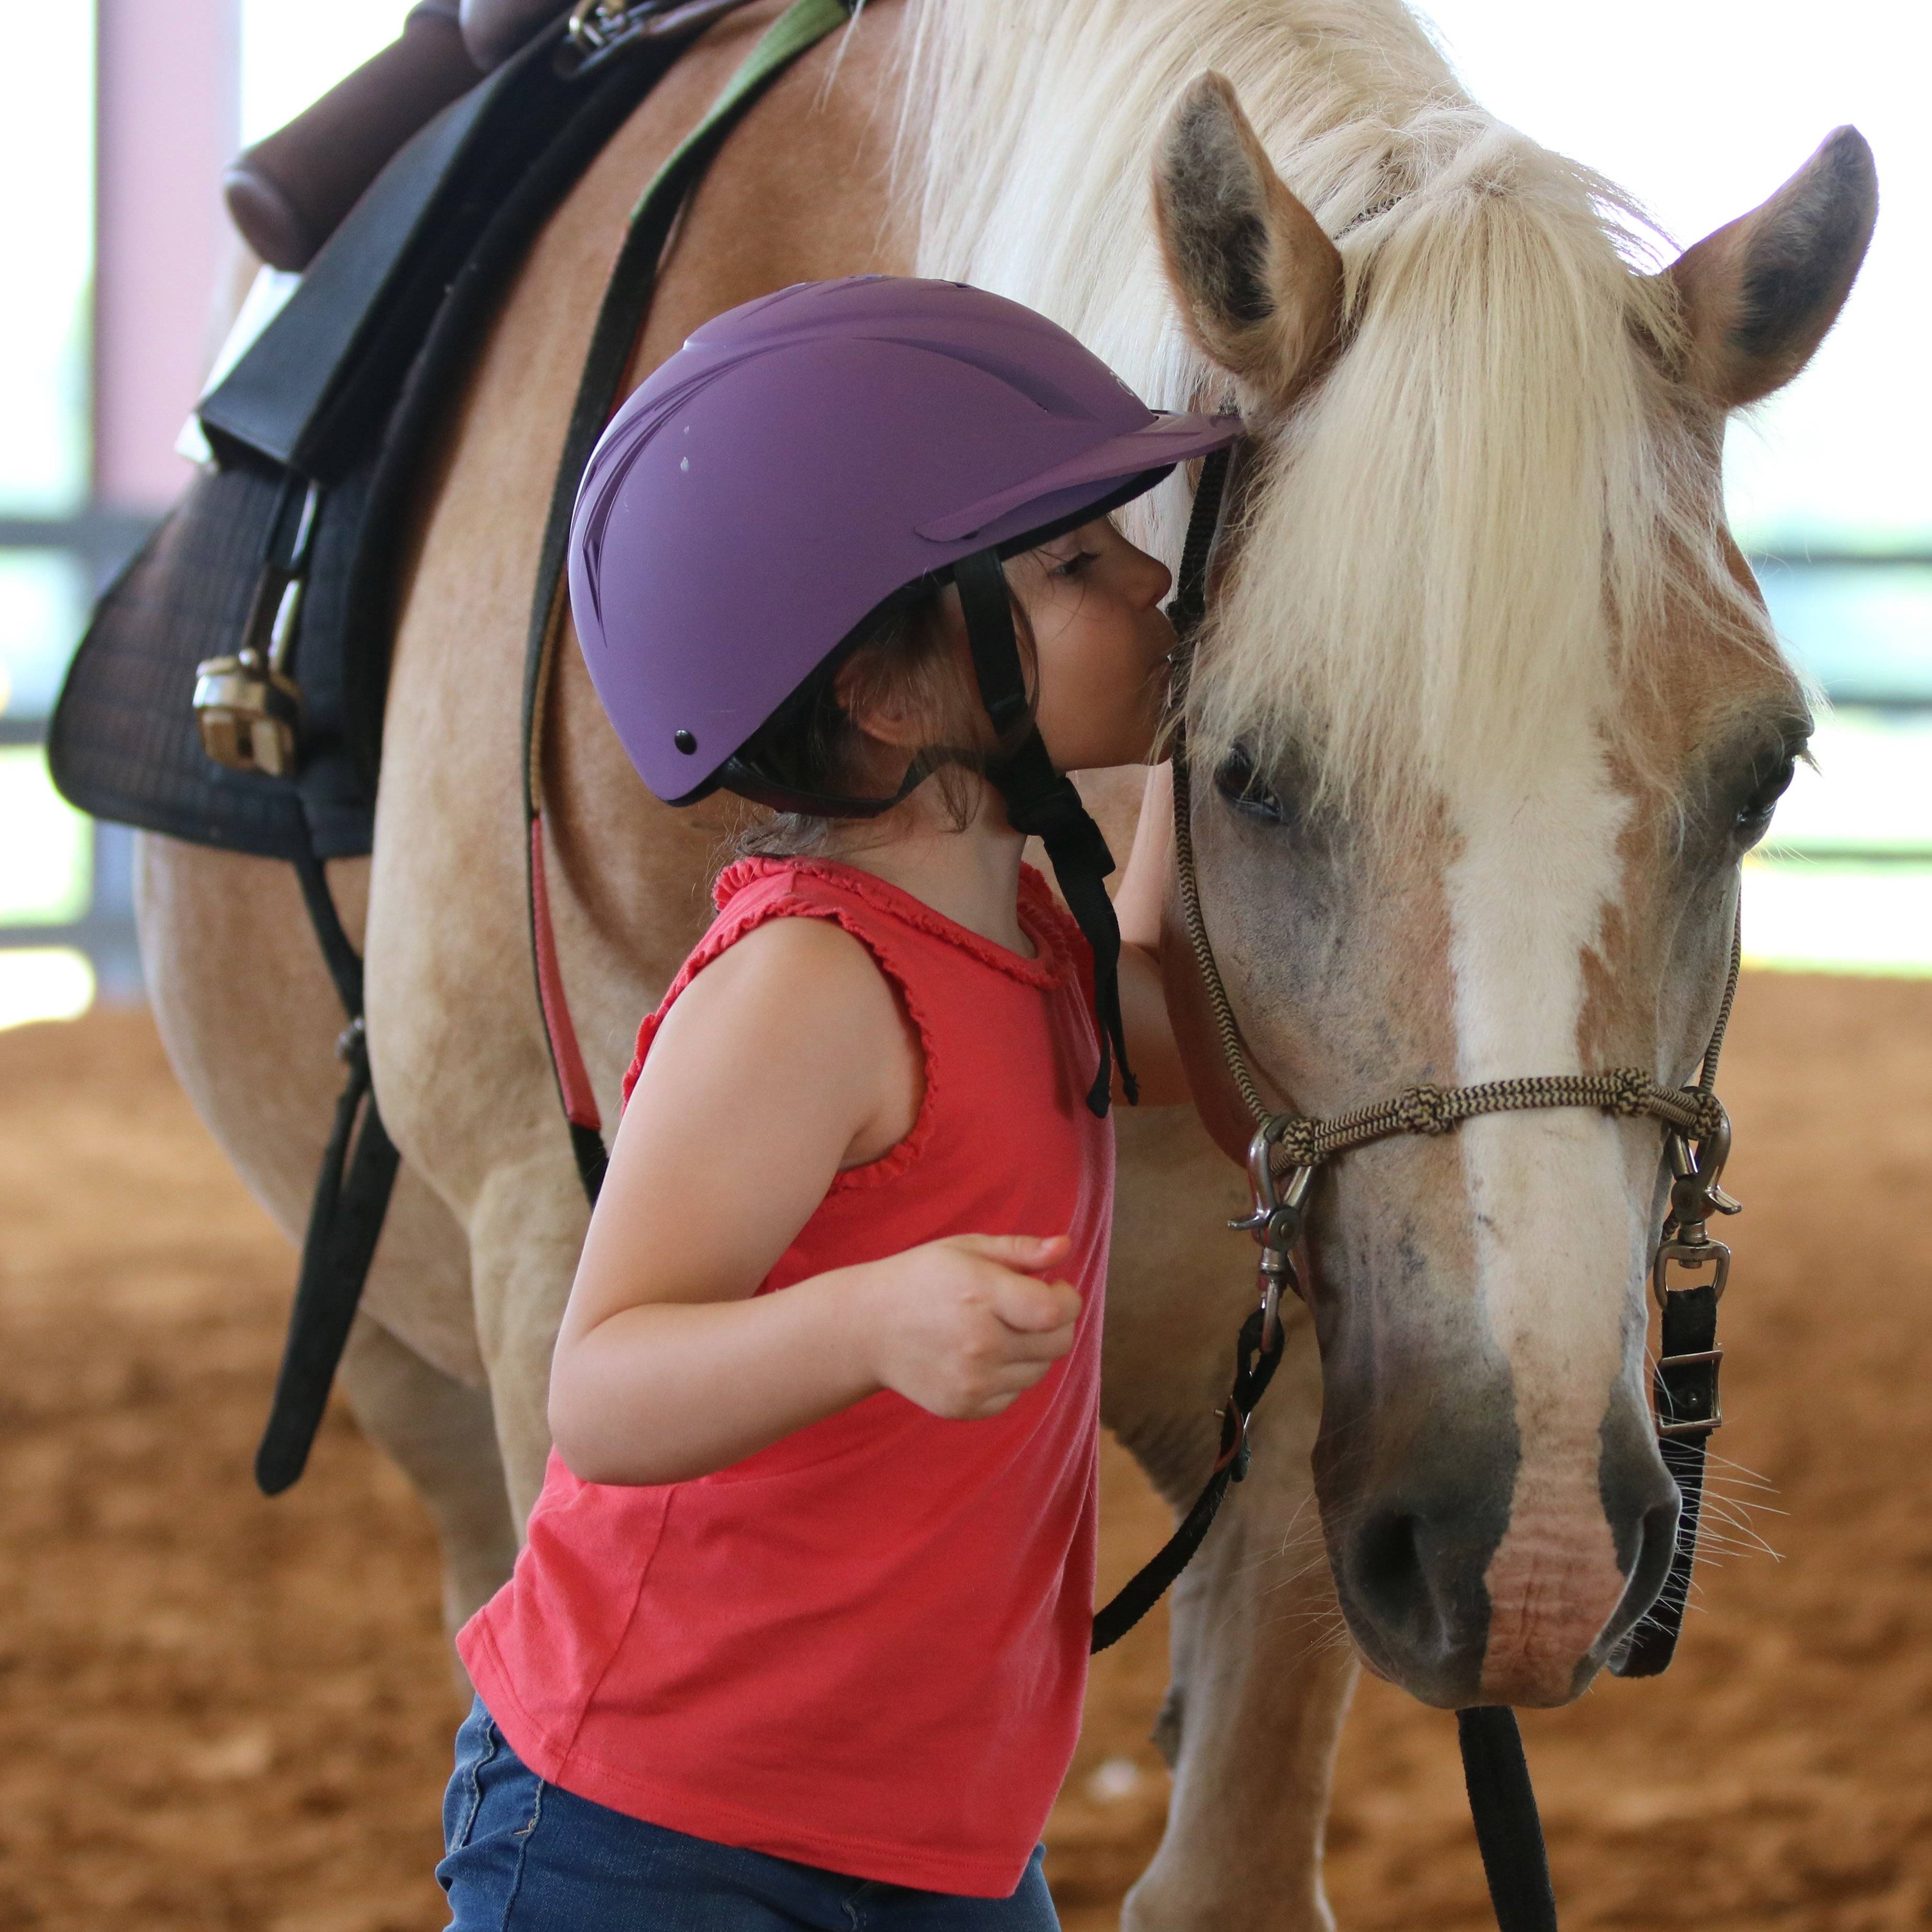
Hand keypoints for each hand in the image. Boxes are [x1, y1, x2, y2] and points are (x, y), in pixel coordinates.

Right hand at [855, 1233, 1080, 1418]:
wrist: (867, 1328)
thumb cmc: (921, 1279)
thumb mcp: (966, 1249)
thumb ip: (1020, 1250)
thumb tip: (1066, 1248)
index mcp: (980, 1295)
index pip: (1055, 1312)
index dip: (1068, 1299)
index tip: (1056, 1287)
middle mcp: (979, 1343)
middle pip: (1057, 1343)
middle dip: (1056, 1321)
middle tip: (1032, 1306)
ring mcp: (972, 1381)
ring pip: (1040, 1370)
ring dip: (1034, 1349)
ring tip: (1002, 1328)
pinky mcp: (965, 1406)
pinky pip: (1015, 1393)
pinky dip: (1010, 1374)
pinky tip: (983, 1353)